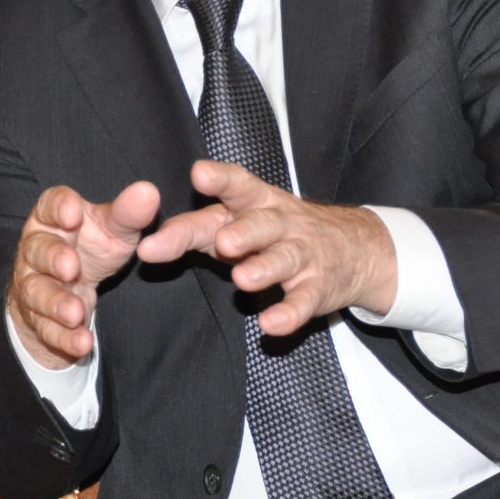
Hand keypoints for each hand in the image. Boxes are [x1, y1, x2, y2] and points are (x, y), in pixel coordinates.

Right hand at [8, 181, 160, 368]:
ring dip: (56, 303)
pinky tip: (82, 342)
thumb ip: (129, 213)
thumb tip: (148, 191)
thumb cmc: (92, 246)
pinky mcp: (40, 319)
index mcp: (53, 219)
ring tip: (76, 314)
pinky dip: (64, 337)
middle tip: (72, 267)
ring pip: (37, 292)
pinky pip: (48, 329)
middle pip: (37, 250)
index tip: (75, 213)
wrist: (70, 289)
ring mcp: (34, 285)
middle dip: (52, 259)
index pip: (49, 206)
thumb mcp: (114, 229)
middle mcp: (36, 249)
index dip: (58, 209)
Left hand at [137, 160, 396, 337]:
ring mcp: (303, 256)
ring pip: (284, 260)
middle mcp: (282, 224)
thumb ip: (194, 229)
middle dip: (245, 232)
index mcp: (259, 203)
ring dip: (264, 269)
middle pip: (263, 224)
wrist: (355, 249)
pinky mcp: (318, 288)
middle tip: (223, 242)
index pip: (240, 186)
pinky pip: (304, 302)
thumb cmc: (279, 232)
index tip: (199, 173)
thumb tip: (144, 243)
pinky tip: (272, 325)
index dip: (221, 179)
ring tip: (243, 280)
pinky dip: (289, 314)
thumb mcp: (242, 220)